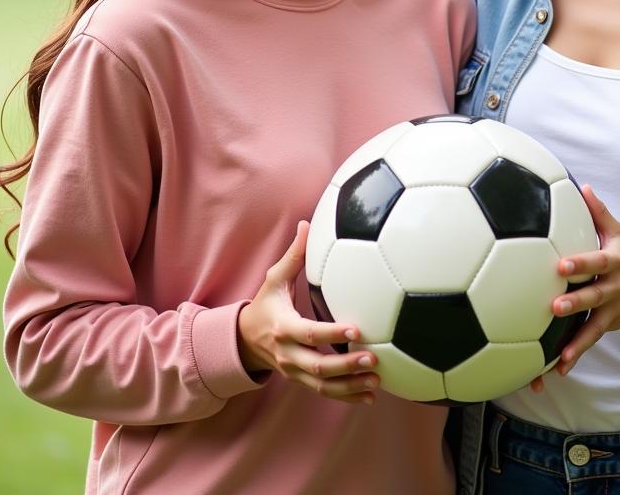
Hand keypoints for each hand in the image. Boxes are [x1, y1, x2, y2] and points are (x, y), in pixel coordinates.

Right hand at [237, 220, 379, 404]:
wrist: (243, 340)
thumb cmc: (264, 304)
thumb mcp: (274, 279)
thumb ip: (294, 255)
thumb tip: (307, 223)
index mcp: (282, 327)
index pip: (308, 333)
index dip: (331, 334)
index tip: (355, 330)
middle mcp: (287, 354)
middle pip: (317, 366)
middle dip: (346, 366)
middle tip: (374, 359)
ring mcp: (293, 371)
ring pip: (322, 386)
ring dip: (350, 386)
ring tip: (377, 382)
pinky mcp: (300, 381)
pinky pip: (324, 393)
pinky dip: (347, 397)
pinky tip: (370, 396)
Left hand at [530, 185, 619, 391]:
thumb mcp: (618, 229)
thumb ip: (597, 211)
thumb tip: (581, 185)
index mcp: (614, 261)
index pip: (596, 261)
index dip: (580, 264)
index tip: (561, 266)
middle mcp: (616, 287)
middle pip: (594, 296)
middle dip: (575, 303)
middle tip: (554, 307)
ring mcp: (615, 309)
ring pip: (594, 326)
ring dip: (577, 340)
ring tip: (558, 354)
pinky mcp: (611, 324)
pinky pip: (592, 339)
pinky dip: (577, 353)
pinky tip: (559, 367)